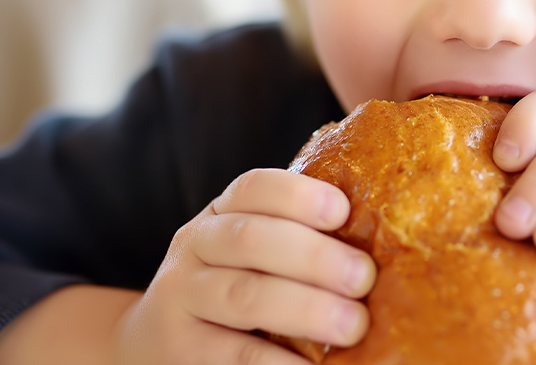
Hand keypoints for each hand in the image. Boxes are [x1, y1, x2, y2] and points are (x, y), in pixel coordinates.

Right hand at [113, 169, 376, 363]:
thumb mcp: (250, 255)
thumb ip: (297, 240)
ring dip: (305, 308)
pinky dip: (277, 362)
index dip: (298, 195)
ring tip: (353, 325)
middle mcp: (195, 247)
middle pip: (252, 240)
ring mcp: (181, 298)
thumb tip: (386, 237)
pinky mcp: (180, 350)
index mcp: (220, 213)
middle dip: (314, 256)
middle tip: (364, 278)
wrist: (150, 344)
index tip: (342, 212)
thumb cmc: (230, 291)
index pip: (253, 188)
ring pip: (244, 296)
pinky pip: (233, 355)